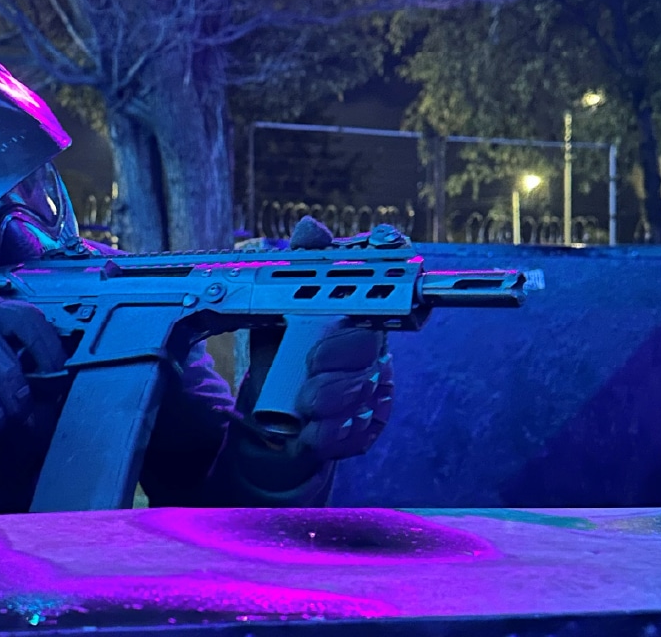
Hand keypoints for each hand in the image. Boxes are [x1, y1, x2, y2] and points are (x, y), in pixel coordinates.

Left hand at [285, 215, 393, 460]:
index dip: (387, 281)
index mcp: (355, 310)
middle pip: (372, 343)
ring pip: (366, 389)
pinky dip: (331, 432)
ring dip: (331, 398)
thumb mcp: (272, 311)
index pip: (390, 283)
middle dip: (341, 355)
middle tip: (313, 364)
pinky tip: (312, 431)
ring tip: (305, 404)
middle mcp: (372, 346)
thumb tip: (311, 227)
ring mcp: (374, 386)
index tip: (365, 292)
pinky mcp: (367, 426)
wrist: (270, 420)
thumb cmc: (279, 358)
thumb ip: (292, 266)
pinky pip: (359, 430)